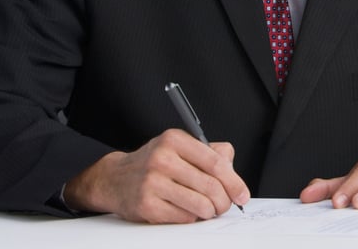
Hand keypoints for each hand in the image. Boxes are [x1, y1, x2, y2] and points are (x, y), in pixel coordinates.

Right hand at [63, 128, 249, 222]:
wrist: (115, 178)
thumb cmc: (154, 163)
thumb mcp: (180, 147)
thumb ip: (210, 154)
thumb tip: (233, 173)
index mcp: (174, 140)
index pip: (215, 162)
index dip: (234, 181)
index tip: (242, 194)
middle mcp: (162, 159)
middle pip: (210, 185)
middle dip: (224, 201)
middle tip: (226, 206)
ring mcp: (152, 183)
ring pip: (199, 204)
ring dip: (210, 211)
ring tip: (210, 210)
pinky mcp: (145, 205)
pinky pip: (183, 217)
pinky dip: (192, 218)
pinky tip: (189, 212)